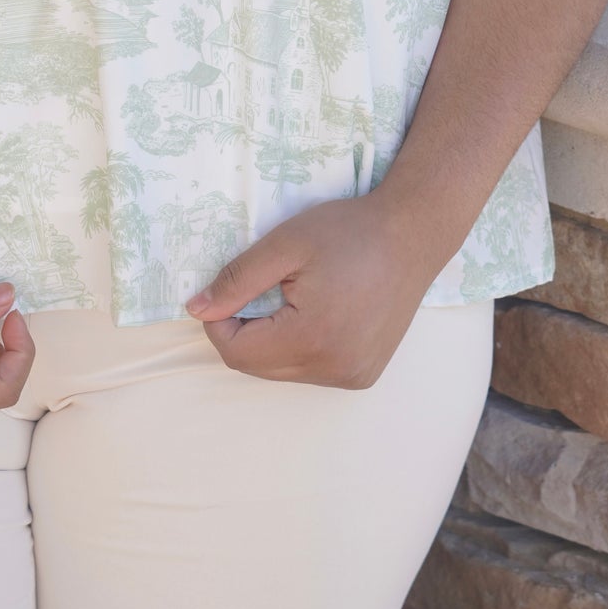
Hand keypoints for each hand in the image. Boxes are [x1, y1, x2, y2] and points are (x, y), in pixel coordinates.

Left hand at [184, 194, 438, 388]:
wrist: (413, 234)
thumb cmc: (348, 231)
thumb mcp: (284, 244)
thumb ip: (236, 280)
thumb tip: (194, 310)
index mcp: (311, 339)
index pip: (237, 353)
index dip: (219, 321)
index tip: (229, 288)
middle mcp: (334, 370)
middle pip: (258, 367)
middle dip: (245, 331)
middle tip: (262, 286)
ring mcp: (353, 377)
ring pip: (284, 371)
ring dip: (272, 341)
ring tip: (294, 296)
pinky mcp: (364, 374)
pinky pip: (312, 371)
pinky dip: (300, 347)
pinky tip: (318, 312)